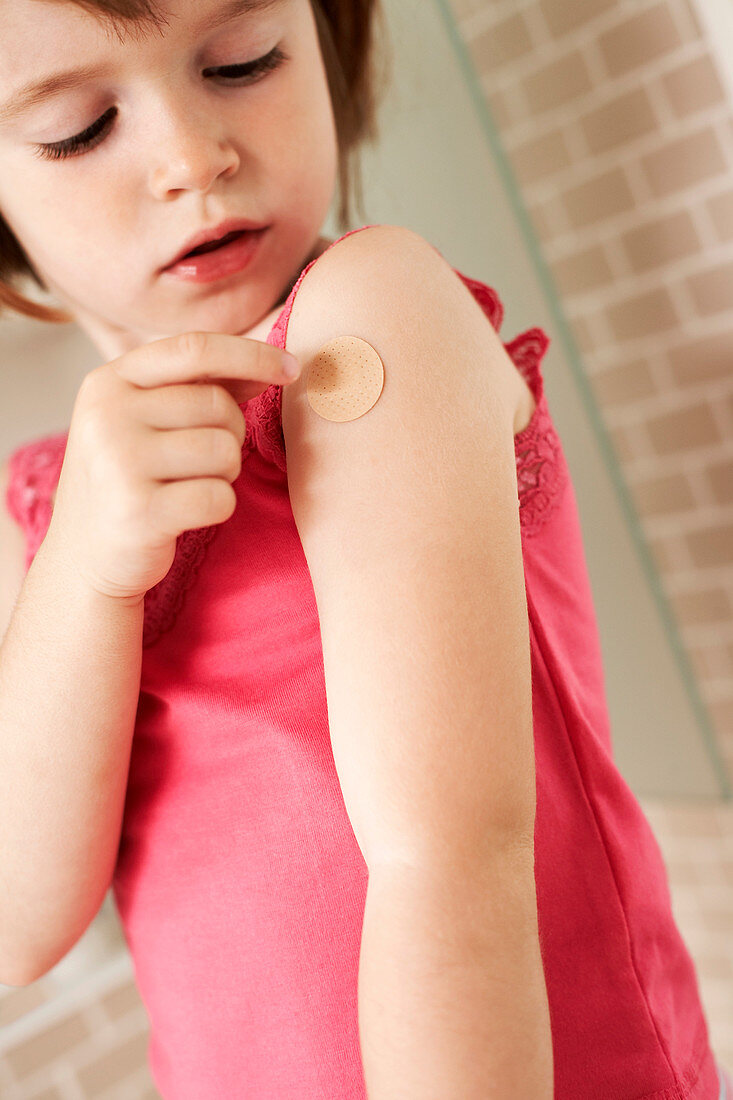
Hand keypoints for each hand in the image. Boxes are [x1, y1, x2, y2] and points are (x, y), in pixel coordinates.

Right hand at [47, 332, 299, 602]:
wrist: (84, 558)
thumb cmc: (130, 481)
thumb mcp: (146, 421)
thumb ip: (201, 387)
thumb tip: (274, 364)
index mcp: (108, 382)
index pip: (194, 348)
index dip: (251, 355)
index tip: (293, 369)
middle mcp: (108, 416)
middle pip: (217, 404)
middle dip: (231, 433)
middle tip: (203, 460)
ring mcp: (119, 464)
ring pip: (224, 451)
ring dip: (224, 473)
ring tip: (188, 485)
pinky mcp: (139, 513)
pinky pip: (220, 497)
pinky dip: (218, 506)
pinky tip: (186, 513)